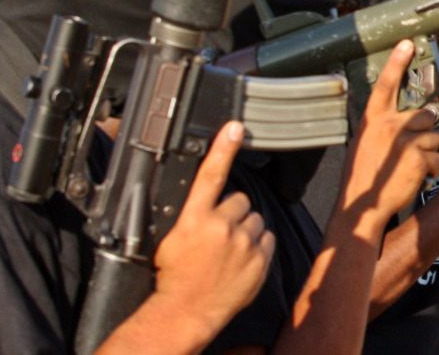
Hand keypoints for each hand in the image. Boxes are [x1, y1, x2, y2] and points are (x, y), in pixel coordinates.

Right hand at [152, 121, 275, 339]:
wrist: (186, 311)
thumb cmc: (173, 277)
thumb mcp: (171, 239)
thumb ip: (190, 215)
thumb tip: (202, 199)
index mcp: (195, 218)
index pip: (210, 174)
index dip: (223, 148)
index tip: (235, 127)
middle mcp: (221, 226)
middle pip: (239, 200)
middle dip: (232, 212)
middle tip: (218, 234)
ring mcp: (243, 243)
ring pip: (255, 219)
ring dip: (246, 229)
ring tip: (229, 250)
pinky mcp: (260, 259)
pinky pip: (267, 240)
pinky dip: (258, 247)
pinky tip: (242, 260)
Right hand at [341, 40, 438, 225]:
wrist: (362, 206)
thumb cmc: (364, 176)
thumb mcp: (366, 143)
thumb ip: (384, 126)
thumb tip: (406, 117)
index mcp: (373, 119)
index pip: (386, 84)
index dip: (397, 62)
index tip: (406, 42)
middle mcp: (388, 125)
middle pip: (426, 115)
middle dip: (426, 132)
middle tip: (411, 153)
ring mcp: (403, 140)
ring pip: (434, 137)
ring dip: (429, 154)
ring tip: (411, 169)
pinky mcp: (417, 156)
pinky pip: (437, 158)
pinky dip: (432, 170)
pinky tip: (417, 178)